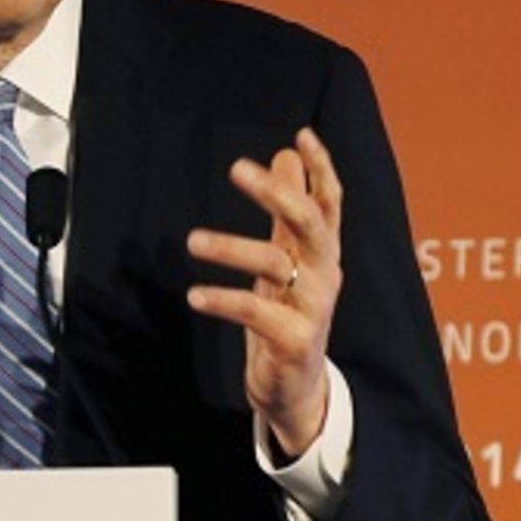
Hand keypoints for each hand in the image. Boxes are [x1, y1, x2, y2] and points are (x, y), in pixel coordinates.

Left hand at [185, 127, 343, 458]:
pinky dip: (224, 300)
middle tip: (236, 168)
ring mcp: (313, 308)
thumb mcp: (288, 257)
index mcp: (322, 253)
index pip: (329, 203)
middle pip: (310, 224)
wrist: (297, 386)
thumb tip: (287, 154)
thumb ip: (287, 210)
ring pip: (275, 264)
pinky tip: (194, 294)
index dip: (321, 169)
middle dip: (277, 193)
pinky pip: (256, 312)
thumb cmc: (288, 312)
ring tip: (191, 241)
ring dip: (231, 247)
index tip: (302, 134)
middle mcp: (324, 274)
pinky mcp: (295, 341)